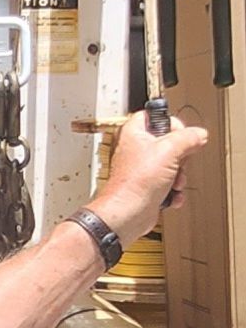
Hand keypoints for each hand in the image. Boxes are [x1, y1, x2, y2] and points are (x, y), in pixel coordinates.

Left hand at [87, 111, 207, 245]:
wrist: (128, 212)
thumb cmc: (136, 181)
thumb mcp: (168, 151)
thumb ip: (186, 138)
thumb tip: (198, 134)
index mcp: (133, 132)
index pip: (154, 116)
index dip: (171, 124)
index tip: (181, 135)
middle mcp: (135, 148)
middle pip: (169, 142)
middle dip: (180, 157)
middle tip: (176, 163)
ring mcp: (141, 167)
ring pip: (172, 164)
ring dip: (178, 176)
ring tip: (172, 182)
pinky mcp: (147, 183)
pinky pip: (169, 181)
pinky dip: (173, 189)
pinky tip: (170, 195)